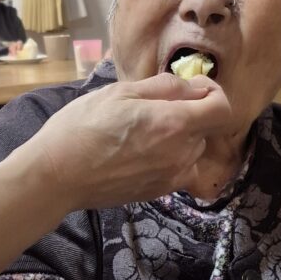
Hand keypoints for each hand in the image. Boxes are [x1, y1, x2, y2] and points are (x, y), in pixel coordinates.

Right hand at [30, 73, 232, 209]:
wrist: (57, 175)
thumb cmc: (82, 127)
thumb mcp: (121, 92)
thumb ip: (165, 87)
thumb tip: (195, 87)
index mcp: (174, 123)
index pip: (223, 109)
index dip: (213, 94)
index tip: (193, 89)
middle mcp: (181, 153)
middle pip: (206, 129)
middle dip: (189, 114)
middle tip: (152, 108)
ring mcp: (171, 177)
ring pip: (192, 150)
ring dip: (178, 138)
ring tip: (140, 133)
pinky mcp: (159, 192)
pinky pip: (178, 169)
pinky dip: (168, 158)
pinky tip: (137, 153)